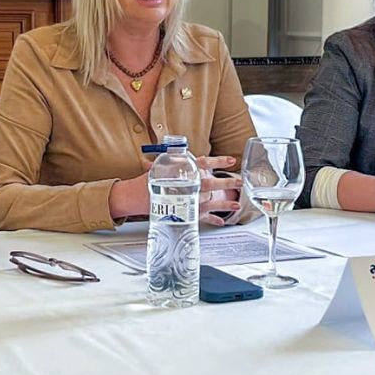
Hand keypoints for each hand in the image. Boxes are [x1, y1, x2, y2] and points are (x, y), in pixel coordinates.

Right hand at [107, 155, 243, 223]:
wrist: (134, 197)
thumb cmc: (148, 181)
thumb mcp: (161, 166)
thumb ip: (175, 161)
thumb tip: (184, 153)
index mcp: (181, 172)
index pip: (203, 163)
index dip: (218, 162)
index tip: (230, 160)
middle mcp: (186, 187)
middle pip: (210, 184)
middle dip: (226, 183)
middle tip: (239, 182)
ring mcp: (186, 201)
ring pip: (209, 202)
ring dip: (224, 204)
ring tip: (236, 204)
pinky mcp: (183, 213)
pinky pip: (199, 218)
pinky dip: (211, 220)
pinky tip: (221, 221)